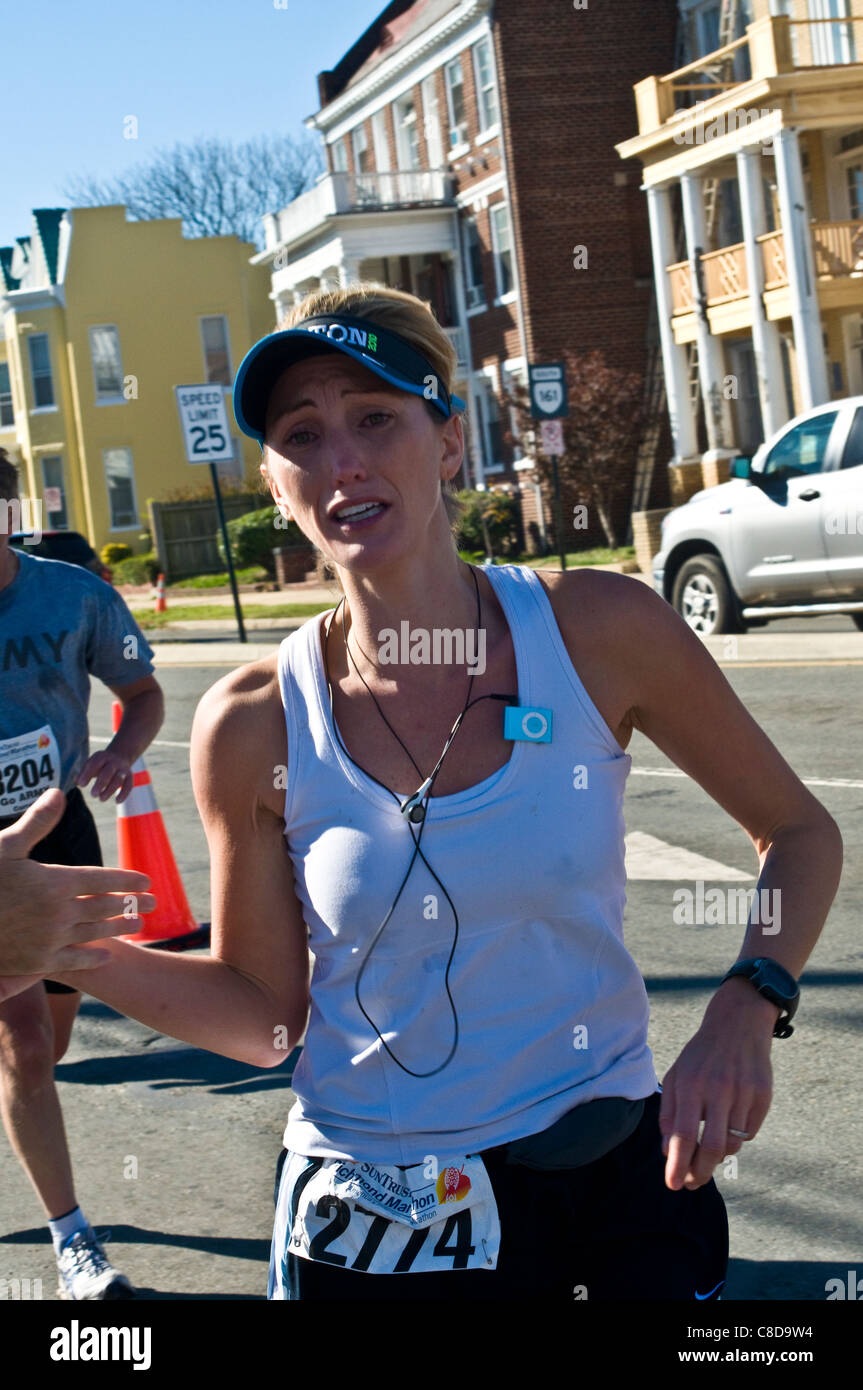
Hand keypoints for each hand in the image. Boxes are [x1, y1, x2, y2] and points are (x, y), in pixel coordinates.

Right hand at [0, 788, 155, 999]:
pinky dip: (94, 956)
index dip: (127, 879)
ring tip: (138, 924)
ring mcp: (49, 939)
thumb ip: (37, 822)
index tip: (146, 880)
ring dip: (120, 928)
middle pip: (106, 907)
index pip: (103, 879)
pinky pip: (74, 960)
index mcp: (55, 881)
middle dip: (133, 903)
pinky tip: (107, 954)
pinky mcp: (37, 961)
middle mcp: (59, 912)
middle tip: (155, 902)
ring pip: (95, 933)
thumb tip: (58, 791)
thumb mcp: (5, 845)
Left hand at [77, 749, 134, 802]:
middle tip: (93, 794)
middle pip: (108, 772)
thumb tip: (76, 782)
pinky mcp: (130, 776)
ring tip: (101, 799)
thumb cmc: (100, 765)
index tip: (81, 785)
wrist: (120, 756)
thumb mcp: (91, 764)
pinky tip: (117, 801)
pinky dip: (124, 794)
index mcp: (102, 757)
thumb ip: (83, 773)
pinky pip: (129, 785)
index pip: (94, 764)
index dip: (87, 774)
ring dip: (110, 790)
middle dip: (100, 784)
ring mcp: (123, 769)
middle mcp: (113, 762)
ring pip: (118, 779)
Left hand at [659, 977, 775, 1190]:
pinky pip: (749, 1132)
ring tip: (708, 1155)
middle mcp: (718, 1088)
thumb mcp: (676, 1076)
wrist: (738, 1023)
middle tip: (693, 1183)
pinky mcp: (763, 1095)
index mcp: (690, 1083)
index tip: (673, 1185)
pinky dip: (737, 1138)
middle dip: (700, 1173)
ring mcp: (744, 1092)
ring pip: (733, 1144)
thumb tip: (667, 1152)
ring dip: (718, 1157)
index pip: (683, 1135)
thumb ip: (669, 1113)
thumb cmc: (701, 1055)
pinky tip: (728, 1127)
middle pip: (711, 1147)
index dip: (677, 1164)